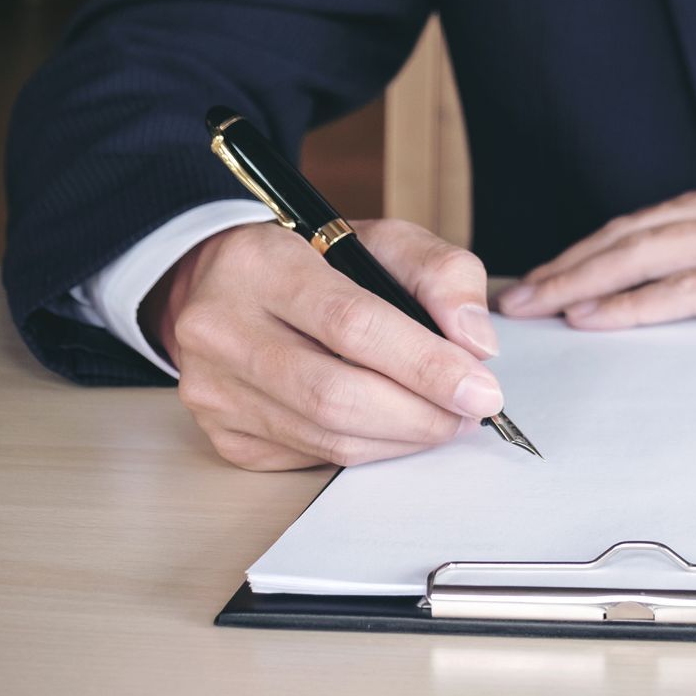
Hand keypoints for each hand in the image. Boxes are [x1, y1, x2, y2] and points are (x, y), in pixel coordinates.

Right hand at [146, 219, 505, 470]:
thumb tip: (477, 345)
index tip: (482, 390)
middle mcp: (221, 329)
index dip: (426, 365)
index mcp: (261, 265)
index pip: (353, 326)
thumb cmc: (319, 261)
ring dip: (402, 437)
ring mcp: (213, 388)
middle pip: (336, 393)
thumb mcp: (385, 240)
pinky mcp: (224, 432)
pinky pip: (312, 454)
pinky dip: (368, 447)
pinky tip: (396, 427)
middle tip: (471, 413)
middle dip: (420, 413)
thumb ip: (443, 276)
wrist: (227, 285)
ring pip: (325, 434)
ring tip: (445, 419)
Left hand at [496, 162, 695, 329]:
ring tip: (537, 306)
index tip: (552, 269)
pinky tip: (602, 316)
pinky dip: (638, 302)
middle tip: (517, 292)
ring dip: (584, 281)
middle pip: (638, 231)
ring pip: (651, 253)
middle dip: (569, 263)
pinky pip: (695, 288)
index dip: (597, 245)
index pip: (658, 218)